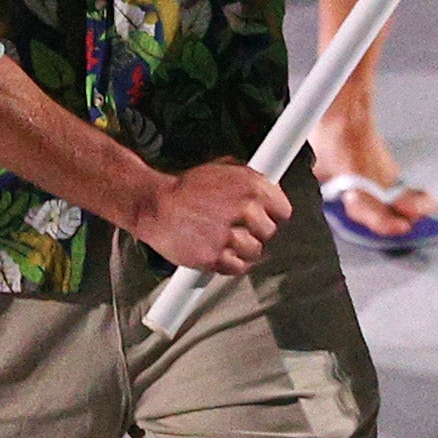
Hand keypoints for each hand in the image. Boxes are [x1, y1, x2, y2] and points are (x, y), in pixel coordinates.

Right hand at [133, 158, 288, 276]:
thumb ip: (250, 182)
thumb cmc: (186, 189)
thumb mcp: (223, 170)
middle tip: (238, 229)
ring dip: (242, 249)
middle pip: (269, 233)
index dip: (273, 216)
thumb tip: (272, 193)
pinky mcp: (214, 256)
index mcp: (250, 185)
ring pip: (255, 252)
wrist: (154, 204)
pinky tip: (218, 251)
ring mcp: (229, 234)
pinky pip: (238, 267)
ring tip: (223, 239)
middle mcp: (243, 208)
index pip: (283, 210)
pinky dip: (230, 263)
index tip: (264, 218)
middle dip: (256, 233)